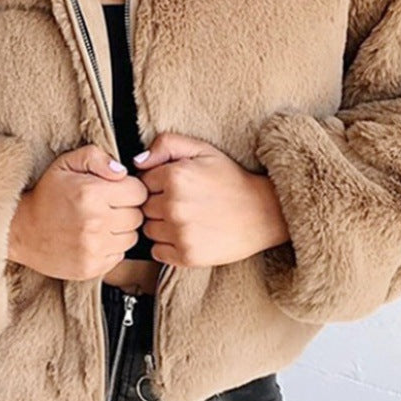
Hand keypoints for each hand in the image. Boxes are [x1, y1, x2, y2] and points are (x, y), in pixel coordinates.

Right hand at [8, 144, 147, 280]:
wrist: (20, 230)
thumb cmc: (46, 194)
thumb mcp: (66, 164)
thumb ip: (97, 158)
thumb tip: (122, 172)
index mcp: (92, 193)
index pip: (139, 192)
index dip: (130, 189)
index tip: (117, 191)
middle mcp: (95, 222)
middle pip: (138, 216)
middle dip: (126, 209)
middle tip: (107, 207)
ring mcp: (93, 248)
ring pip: (132, 237)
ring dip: (121, 230)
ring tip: (100, 223)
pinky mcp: (91, 267)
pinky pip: (120, 256)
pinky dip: (111, 247)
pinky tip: (94, 238)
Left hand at [132, 131, 289, 266]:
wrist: (264, 212)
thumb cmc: (231, 180)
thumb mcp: (202, 150)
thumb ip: (166, 144)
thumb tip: (137, 162)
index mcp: (175, 176)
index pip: (142, 182)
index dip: (157, 184)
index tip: (175, 187)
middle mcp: (174, 205)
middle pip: (144, 207)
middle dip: (158, 204)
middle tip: (182, 203)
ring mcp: (180, 232)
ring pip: (149, 230)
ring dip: (161, 226)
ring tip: (186, 219)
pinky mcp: (187, 255)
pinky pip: (157, 252)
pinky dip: (167, 246)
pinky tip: (187, 235)